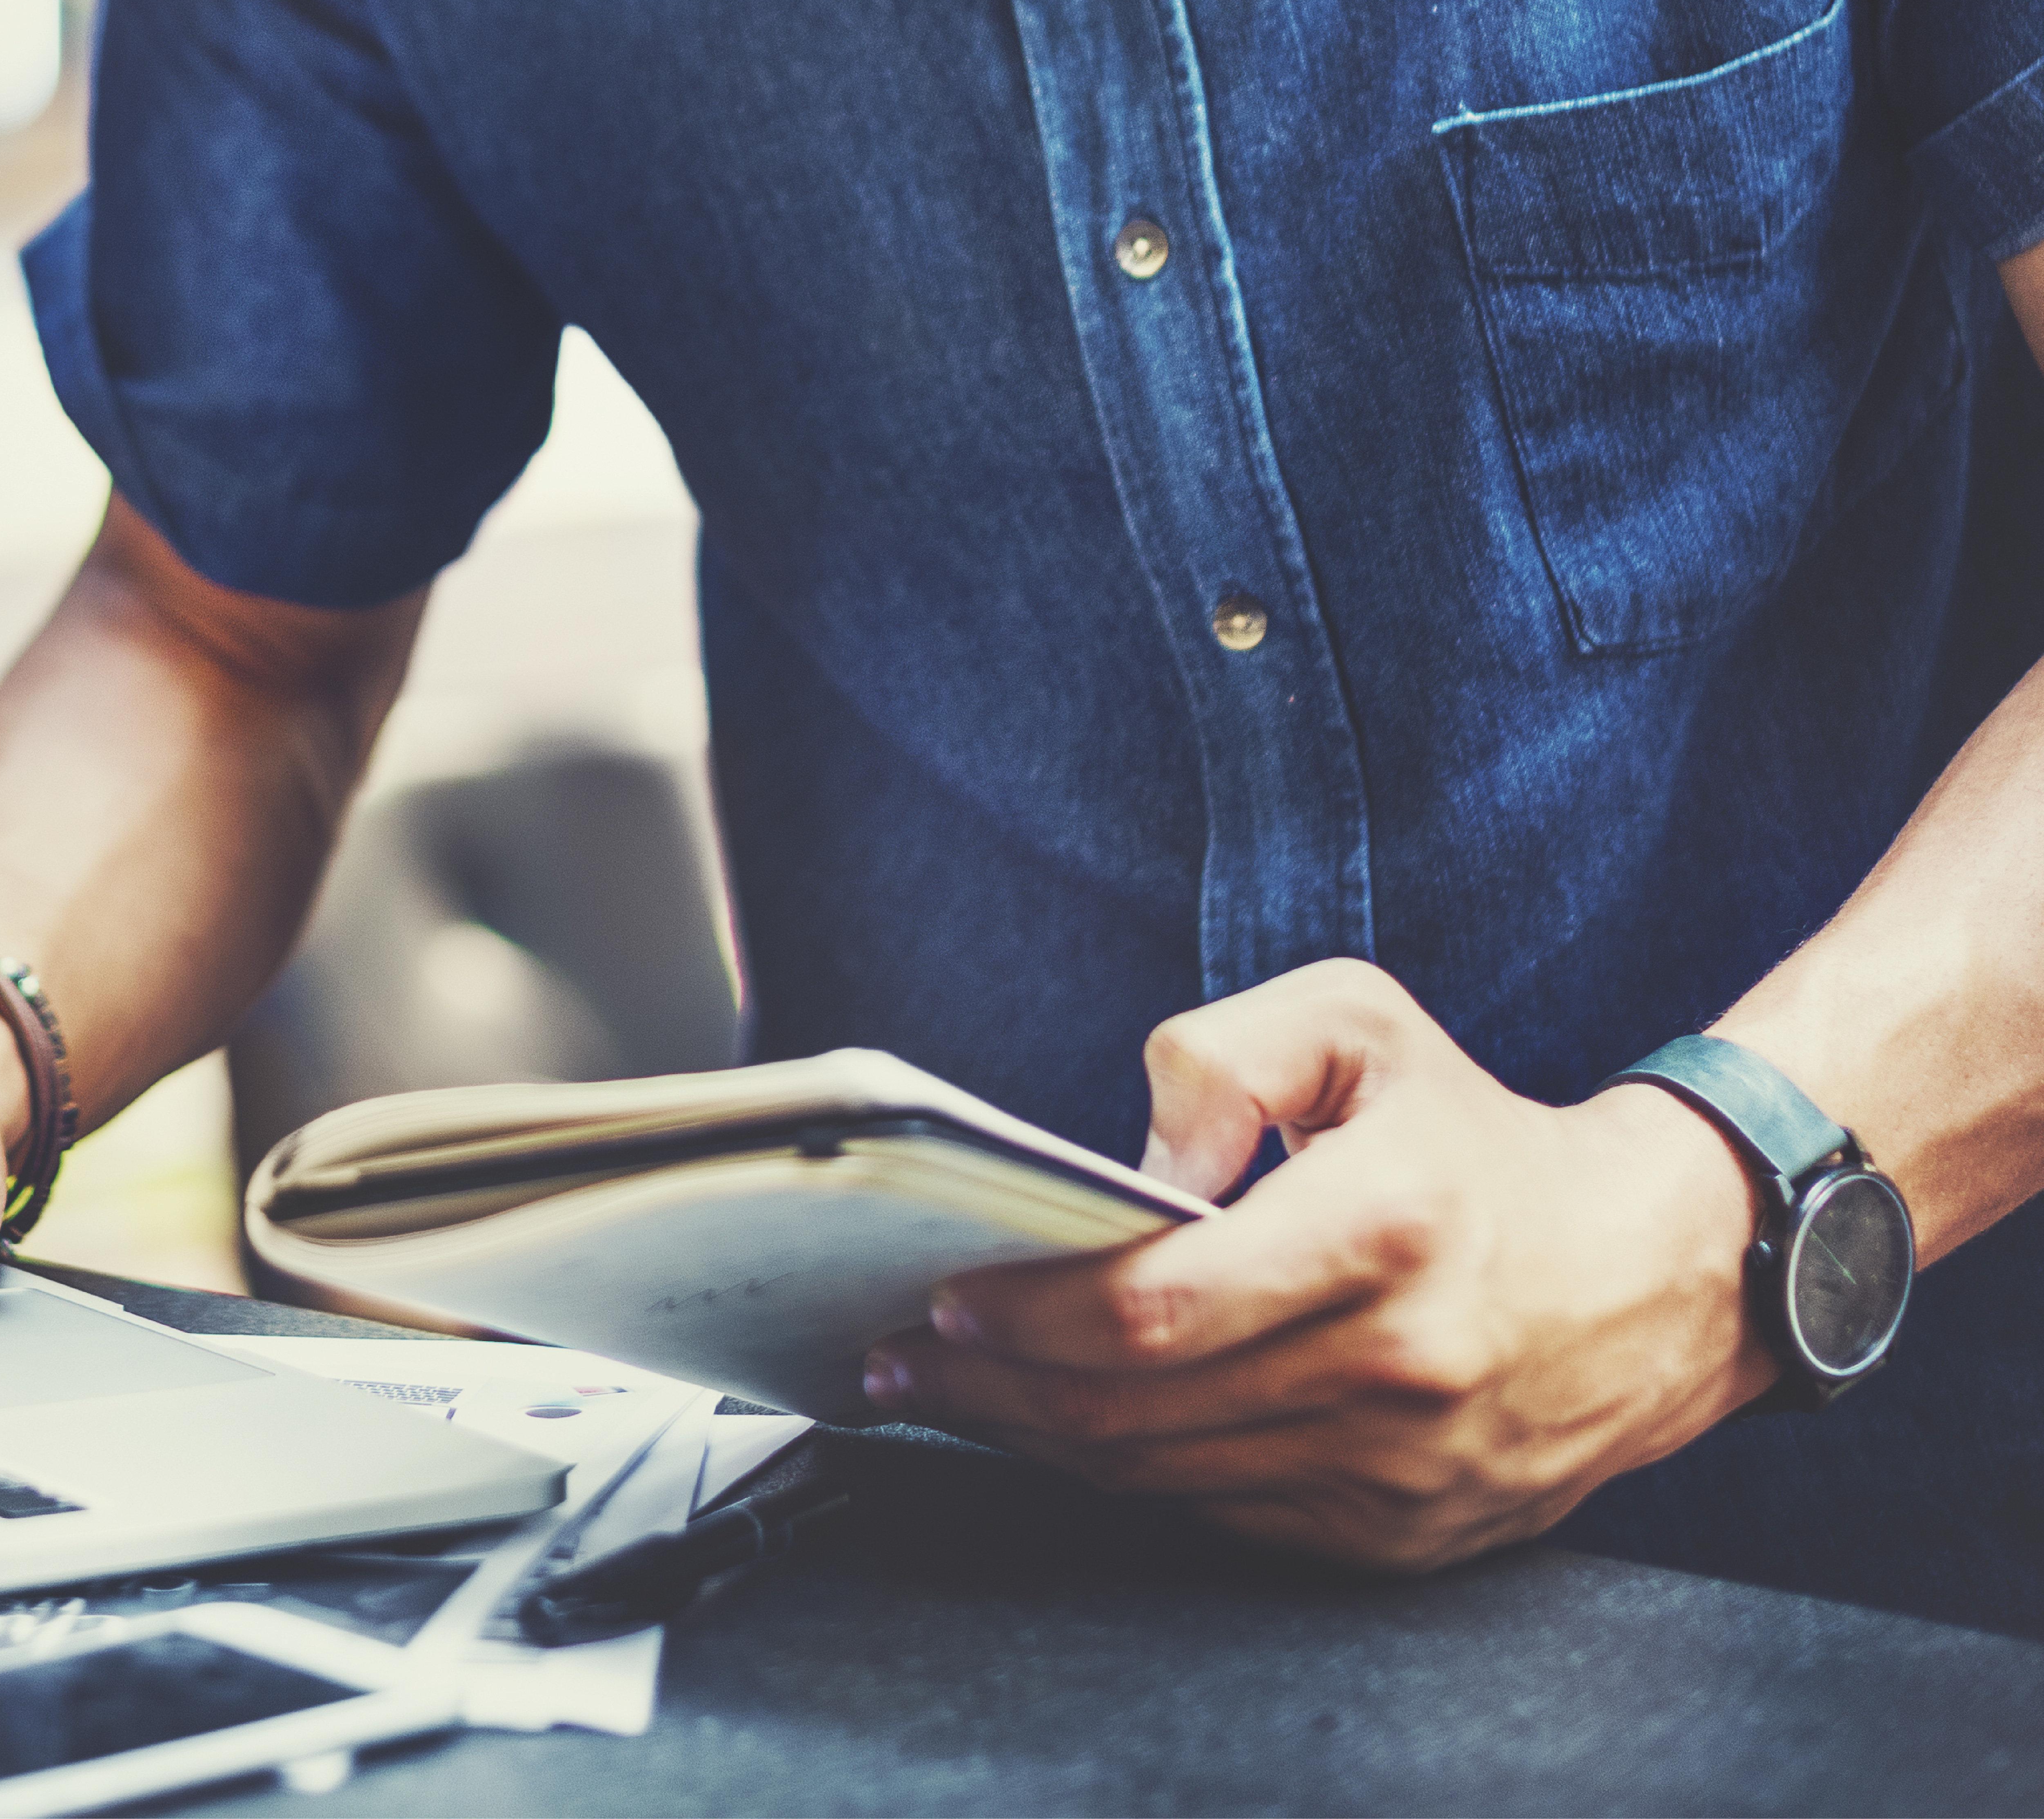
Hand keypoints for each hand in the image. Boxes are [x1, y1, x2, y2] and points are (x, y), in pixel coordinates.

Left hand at [861, 960, 1778, 1569]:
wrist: (1653, 1274)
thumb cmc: (1476, 1134)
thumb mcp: (1362, 1023)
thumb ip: (1229, 1050)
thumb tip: (1139, 1157)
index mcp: (1380, 1231)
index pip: (1152, 1308)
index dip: (1029, 1313)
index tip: (946, 1294)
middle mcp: (1397, 1363)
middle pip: (1135, 1409)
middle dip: (992, 1386)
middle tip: (903, 1357)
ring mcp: (1404, 1467)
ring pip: (1165, 1475)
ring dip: (1039, 1439)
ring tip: (956, 1391)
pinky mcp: (1404, 1533)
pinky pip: (1225, 1515)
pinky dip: (1133, 1476)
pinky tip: (1069, 1432)